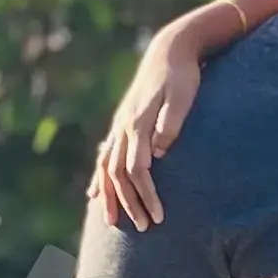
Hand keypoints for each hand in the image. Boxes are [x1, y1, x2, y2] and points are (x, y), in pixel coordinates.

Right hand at [90, 22, 208, 229]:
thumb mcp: (183, 95)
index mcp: (138, 123)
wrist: (169, 50)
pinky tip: (94, 195)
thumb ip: (172, 122)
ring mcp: (120, 126)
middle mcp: (124, 127)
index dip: (146, 194)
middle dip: (129, 203)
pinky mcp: (122, 125)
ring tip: (110, 222)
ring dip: (108, 196)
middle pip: (119, 174)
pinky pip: (104, 157)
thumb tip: (158, 150)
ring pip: (106, 168)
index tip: (159, 216)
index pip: (137, 169)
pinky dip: (99, 178)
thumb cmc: (182, 75)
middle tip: (145, 228)